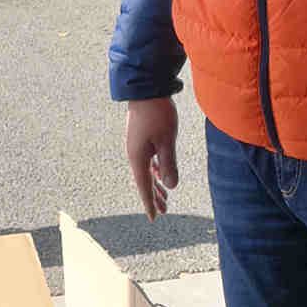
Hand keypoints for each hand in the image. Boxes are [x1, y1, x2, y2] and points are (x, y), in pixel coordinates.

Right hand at [125, 98, 179, 219]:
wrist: (145, 89)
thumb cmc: (158, 114)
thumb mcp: (167, 140)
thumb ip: (169, 164)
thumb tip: (171, 186)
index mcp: (138, 158)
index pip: (144, 187)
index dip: (149, 203)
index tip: (153, 218)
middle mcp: (134, 155)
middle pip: (144, 182)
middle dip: (154, 196)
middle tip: (164, 211)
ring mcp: (137, 147)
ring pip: (146, 172)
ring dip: (156, 184)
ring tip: (165, 196)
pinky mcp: (141, 139)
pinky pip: (147, 161)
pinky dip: (155, 170)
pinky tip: (161, 173)